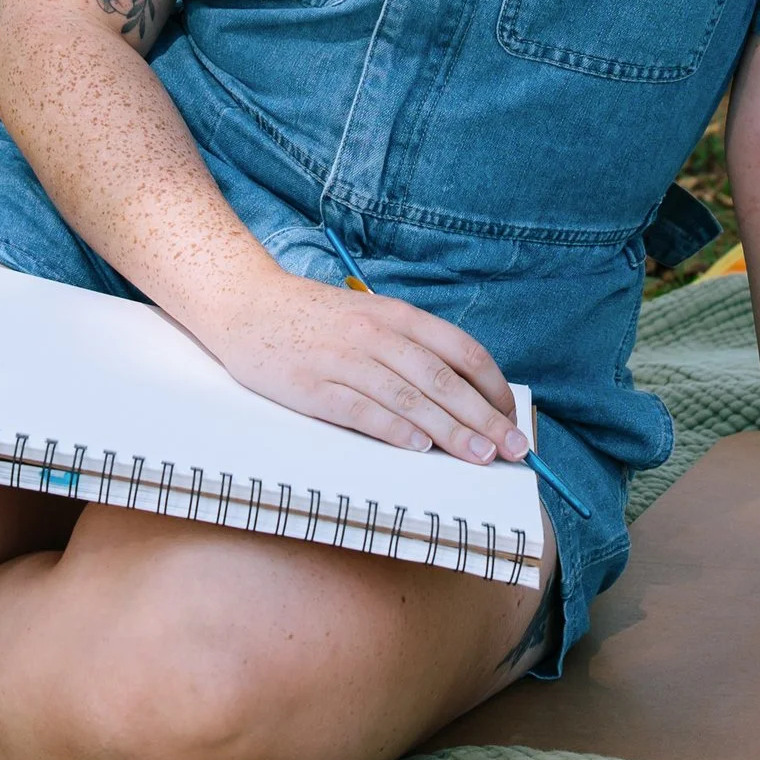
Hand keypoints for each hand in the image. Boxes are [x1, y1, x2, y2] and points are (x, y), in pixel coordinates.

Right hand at [198, 265, 527, 463]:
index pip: (460, 349)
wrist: (247, 304)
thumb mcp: (370, 318)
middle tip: (513, 450)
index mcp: (396, 315)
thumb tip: (462, 391)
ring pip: (408, 396)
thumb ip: (410, 347)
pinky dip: (392, 428)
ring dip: (449, 429)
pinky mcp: (312, 385)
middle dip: (483, 417)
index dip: (491, 386)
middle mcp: (376, 333)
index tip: (511, 418)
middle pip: (442, 378)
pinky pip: (360, 409)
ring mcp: (343, 359)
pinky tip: (418, 448)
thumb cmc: (315, 319)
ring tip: (479, 456)